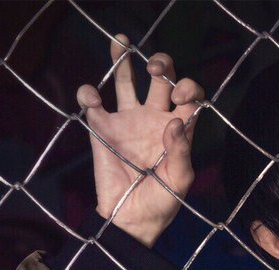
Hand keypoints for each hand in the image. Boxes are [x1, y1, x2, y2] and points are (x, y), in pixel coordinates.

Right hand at [77, 35, 204, 247]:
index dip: (189, 88)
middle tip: (155, 68)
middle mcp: (154, 117)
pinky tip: (92, 98)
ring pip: (125, 80)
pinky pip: (93, 102)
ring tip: (121, 41)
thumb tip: (173, 121)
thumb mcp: (180, 180)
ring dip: (122, 59)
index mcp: (179, 128)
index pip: (189, 96)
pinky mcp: (101, 128)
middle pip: (160, 79)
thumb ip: (181, 151)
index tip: (181, 98)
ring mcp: (127, 120)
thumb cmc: (163, 202)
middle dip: (161, 65)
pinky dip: (89, 94)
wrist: (131, 220)